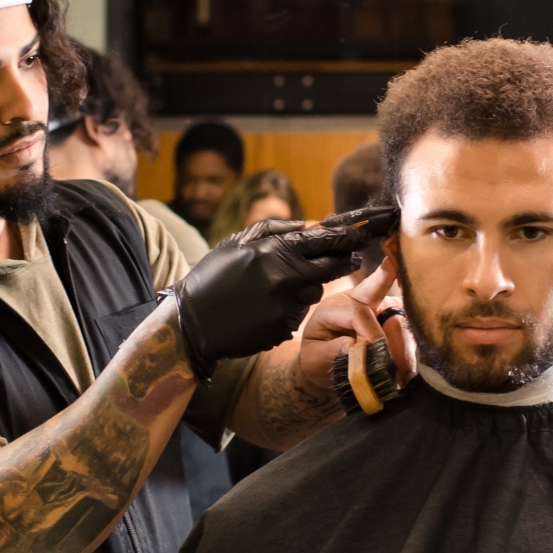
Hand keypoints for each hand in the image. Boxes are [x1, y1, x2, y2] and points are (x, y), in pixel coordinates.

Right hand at [172, 219, 373, 365]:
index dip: (345, 237)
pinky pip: (298, 315)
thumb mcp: (236, 243)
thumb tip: (308, 224)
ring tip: (278, 288)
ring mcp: (286, 305)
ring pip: (314, 293)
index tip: (360, 235)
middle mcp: (284, 277)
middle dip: (344, 261)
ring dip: (306, 288)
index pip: (322, 240)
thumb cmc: (213, 278)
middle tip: (354, 257)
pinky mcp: (283, 328)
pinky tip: (266, 310)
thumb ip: (274, 230)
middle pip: (330, 267)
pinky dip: (289, 310)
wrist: (192, 322)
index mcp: (273, 251)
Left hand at [294, 260, 416, 408]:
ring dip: (406, 350)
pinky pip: (409, 334)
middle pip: (387, 308)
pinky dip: (410, 356)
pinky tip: (407, 376)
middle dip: (396, 338)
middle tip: (397, 369)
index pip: (358, 311)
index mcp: (336, 306)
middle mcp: (360, 300)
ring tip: (402, 378)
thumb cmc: (317, 360)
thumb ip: (330, 351)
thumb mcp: (314, 358)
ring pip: (403, 321)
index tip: (379, 358)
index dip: (371, 333)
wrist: (326, 366)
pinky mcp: (394, 321)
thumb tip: (353, 346)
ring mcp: (380, 308)